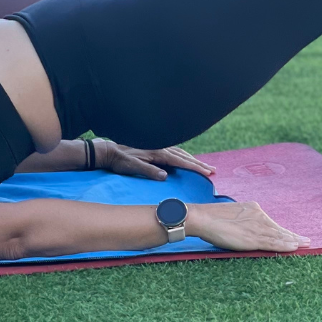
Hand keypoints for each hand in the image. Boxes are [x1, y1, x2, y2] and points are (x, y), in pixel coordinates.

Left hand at [97, 140, 215, 180]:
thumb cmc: (120, 160)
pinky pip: (173, 152)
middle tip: (213, 171)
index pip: (181, 161)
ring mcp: (158, 146)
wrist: (108, 150)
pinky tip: (185, 160)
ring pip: (180, 153)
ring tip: (204, 166)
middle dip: (199, 164)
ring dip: (192, 160)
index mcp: (158, 151)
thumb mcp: (132, 167)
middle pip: (184, 156)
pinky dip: (183, 156)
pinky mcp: (154, 147)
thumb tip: (166, 176)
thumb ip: (149, 171)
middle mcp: (160, 147)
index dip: (195, 167)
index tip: (208, 172)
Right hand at [187, 201, 309, 252]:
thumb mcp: (231, 217)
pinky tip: (294, 247)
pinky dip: (285, 245)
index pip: (271, 223)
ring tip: (306, 245)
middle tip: (307, 241)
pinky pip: (273, 243)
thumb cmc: (212, 218)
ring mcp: (257, 227)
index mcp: (253, 209)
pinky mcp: (253, 238)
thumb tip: (245, 229)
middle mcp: (258, 215)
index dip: (283, 230)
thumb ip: (242, 222)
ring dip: (294, 241)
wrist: (202, 218)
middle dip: (293, 236)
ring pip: (279, 236)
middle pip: (278, 228)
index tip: (293, 235)